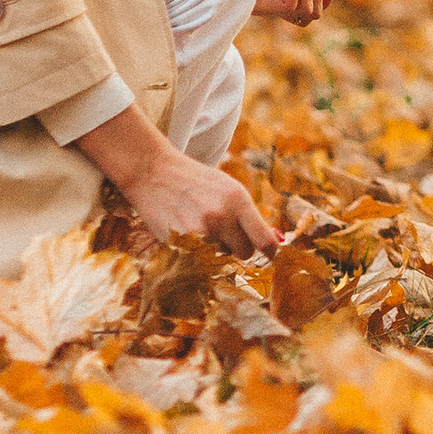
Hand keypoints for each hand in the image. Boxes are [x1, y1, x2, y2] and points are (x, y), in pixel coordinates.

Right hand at [78, 103, 281, 254]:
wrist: (155, 173)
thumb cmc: (196, 181)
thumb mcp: (228, 189)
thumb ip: (250, 216)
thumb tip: (277, 242)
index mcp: (238, 199)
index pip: (264, 241)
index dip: (270, 252)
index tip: (270, 256)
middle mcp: (222, 216)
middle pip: (245, 253)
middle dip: (238, 246)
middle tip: (223, 231)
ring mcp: (201, 232)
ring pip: (221, 257)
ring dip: (216, 249)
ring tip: (201, 226)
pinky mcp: (181, 244)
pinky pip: (201, 260)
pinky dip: (197, 252)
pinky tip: (187, 232)